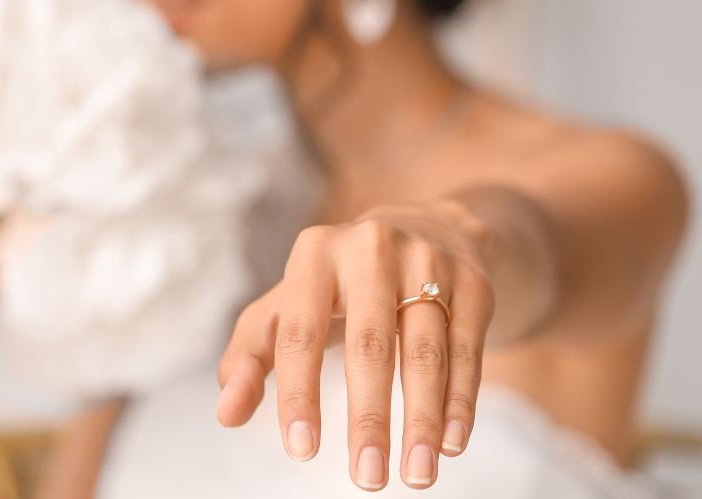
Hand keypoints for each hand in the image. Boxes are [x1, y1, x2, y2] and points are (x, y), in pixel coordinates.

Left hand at [215, 199, 494, 490]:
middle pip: (369, 345)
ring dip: (421, 420)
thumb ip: (250, 356)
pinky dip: (459, 402)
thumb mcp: (287, 307)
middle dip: (369, 419)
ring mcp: (429, 261)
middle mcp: (372, 249)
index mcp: (315, 255)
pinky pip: (467, 350)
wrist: (424, 228)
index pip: (300, 333)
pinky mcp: (473, 283)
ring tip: (417, 476)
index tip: (301, 451)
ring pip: (426, 352)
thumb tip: (227, 414)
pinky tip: (450, 445)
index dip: (299, 394)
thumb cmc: (337, 285)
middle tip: (367, 479)